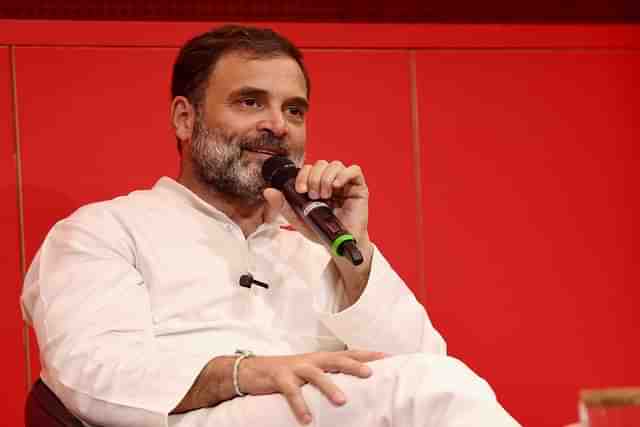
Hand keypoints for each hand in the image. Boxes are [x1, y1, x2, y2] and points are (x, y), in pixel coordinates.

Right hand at [238, 350, 385, 424]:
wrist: (253, 370)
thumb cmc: (287, 373)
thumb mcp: (310, 371)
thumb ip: (329, 375)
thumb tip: (352, 387)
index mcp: (320, 358)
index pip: (348, 353)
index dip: (367, 354)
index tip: (388, 357)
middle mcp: (311, 360)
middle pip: (336, 359)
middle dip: (353, 365)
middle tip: (370, 374)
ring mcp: (295, 368)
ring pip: (315, 374)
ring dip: (329, 387)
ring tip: (342, 401)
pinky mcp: (280, 378)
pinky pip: (291, 392)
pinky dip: (300, 406)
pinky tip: (307, 420)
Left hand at [263, 160, 370, 247]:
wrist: (339, 246)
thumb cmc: (322, 231)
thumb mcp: (299, 218)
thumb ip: (284, 205)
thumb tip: (267, 191)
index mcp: (317, 185)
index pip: (309, 168)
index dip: (303, 174)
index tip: (300, 190)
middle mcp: (331, 181)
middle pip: (321, 164)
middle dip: (313, 177)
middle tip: (313, 195)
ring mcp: (345, 184)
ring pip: (335, 165)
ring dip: (326, 178)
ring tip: (325, 196)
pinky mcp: (359, 188)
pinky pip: (354, 170)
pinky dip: (343, 175)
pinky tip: (336, 187)